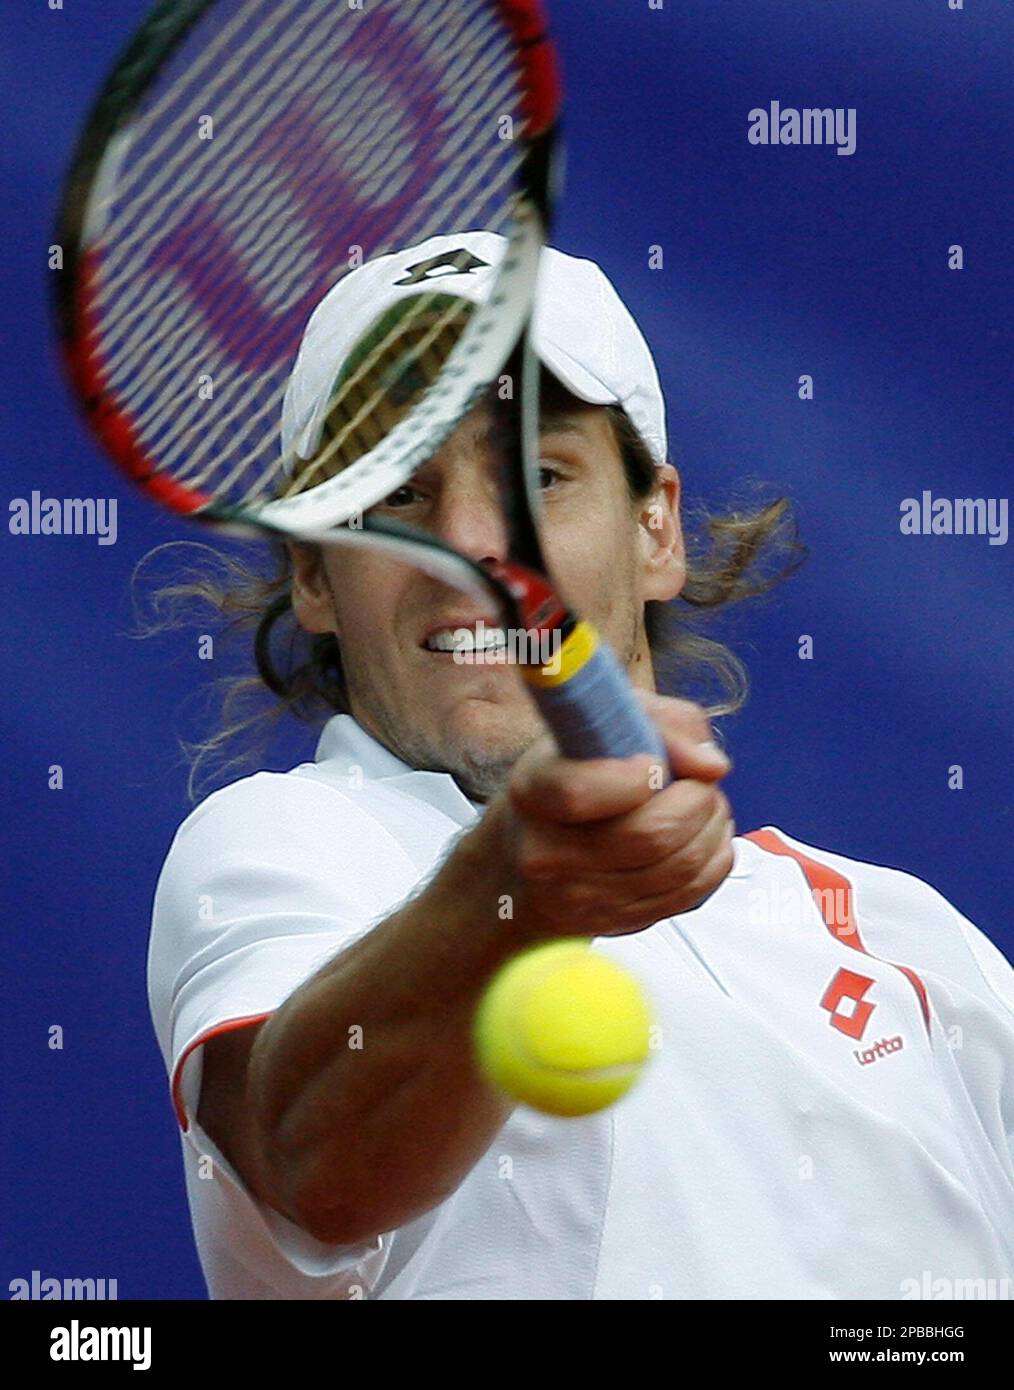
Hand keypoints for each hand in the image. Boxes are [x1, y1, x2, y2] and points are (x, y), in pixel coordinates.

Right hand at [486, 694, 735, 940]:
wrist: (535, 856)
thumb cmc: (576, 774)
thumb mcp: (603, 727)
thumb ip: (664, 724)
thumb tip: (711, 765)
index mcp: (534, 792)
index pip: (580, 793)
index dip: (636, 776)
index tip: (655, 763)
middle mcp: (548, 852)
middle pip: (650, 835)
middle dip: (697, 801)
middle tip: (701, 783)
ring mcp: (582, 897)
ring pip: (680, 867)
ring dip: (712, 828)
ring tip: (706, 805)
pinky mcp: (617, 923)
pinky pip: (690, 893)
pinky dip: (713, 859)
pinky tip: (704, 836)